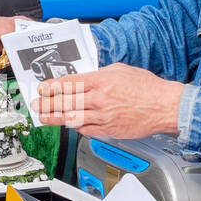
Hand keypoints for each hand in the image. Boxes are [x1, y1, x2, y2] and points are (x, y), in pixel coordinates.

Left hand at [33, 63, 183, 138]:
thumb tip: (84, 79)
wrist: (164, 106)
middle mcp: (100, 99)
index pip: (69, 83)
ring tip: (44, 118)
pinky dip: (76, 127)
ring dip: (55, 118)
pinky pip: (86, 130)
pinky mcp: (109, 130)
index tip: (42, 89)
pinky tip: (69, 125)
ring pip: (72, 118)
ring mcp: (104, 116)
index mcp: (101, 81)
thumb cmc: (147, 87)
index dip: (52, 87)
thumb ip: (100, 74)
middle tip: (36, 105)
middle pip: (66, 102)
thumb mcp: (120, 70)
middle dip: (47, 104)